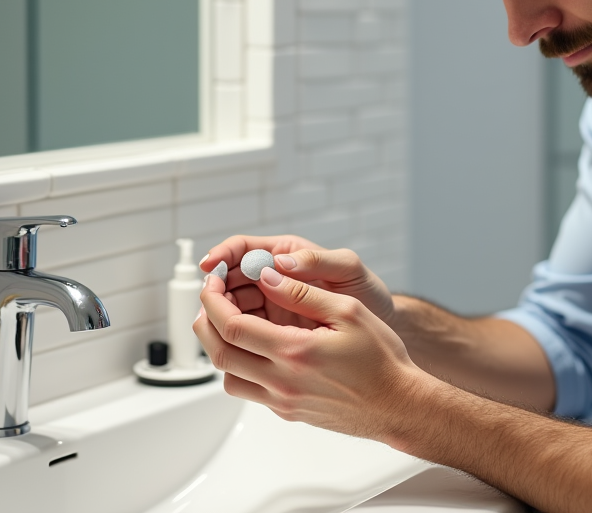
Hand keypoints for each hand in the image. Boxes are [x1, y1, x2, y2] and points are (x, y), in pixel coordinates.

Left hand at [193, 267, 427, 438]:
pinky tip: (255, 346)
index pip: (232, 325)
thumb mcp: (348, 311)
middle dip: (205, 319)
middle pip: (220, 352)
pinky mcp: (287, 411)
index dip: (214, 299)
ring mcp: (283, 401)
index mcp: (295, 352)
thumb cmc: (381, 358)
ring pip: (228, 376)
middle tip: (211, 297)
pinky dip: (240, 365)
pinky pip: (248, 389)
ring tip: (228, 320)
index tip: (214, 280)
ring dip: (220, 346)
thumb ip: (303, 293)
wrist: (398, 404)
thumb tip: (268, 276)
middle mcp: (282, 381)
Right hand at [199, 234, 395, 327]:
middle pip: (230, 279)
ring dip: (222, 314)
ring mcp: (272, 307)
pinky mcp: (275, 333)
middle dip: (216, 288)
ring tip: (219, 325)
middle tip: (209, 302)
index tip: (210, 266)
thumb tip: (280, 261)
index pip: (243, 249)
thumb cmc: (370, 294)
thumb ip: (318, 261)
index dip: (223, 255)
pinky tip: (236, 344)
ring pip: (234, 307)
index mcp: (287, 255)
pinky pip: (247, 332)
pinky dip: (236, 336)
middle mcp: (275, 279)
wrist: (382, 330)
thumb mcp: (349, 270)